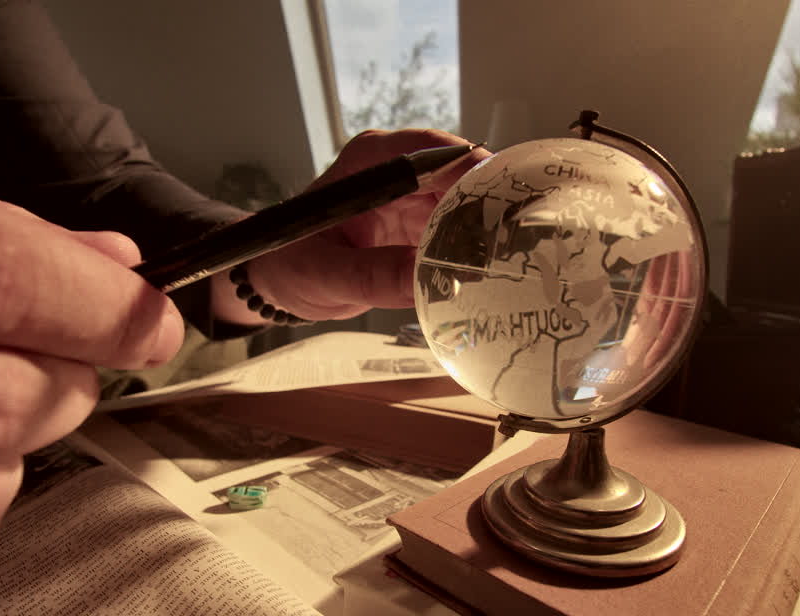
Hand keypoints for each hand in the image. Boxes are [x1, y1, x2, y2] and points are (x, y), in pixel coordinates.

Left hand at [220, 128, 490, 322]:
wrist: (280, 278)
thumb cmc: (291, 264)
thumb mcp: (327, 274)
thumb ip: (373, 276)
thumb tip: (423, 277)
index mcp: (374, 161)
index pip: (439, 153)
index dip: (478, 174)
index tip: (507, 207)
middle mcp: (401, 171)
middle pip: (466, 176)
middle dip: (494, 209)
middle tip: (519, 248)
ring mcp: (416, 197)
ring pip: (470, 205)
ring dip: (489, 234)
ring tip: (510, 267)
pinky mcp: (423, 224)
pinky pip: (460, 232)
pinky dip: (474, 252)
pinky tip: (489, 276)